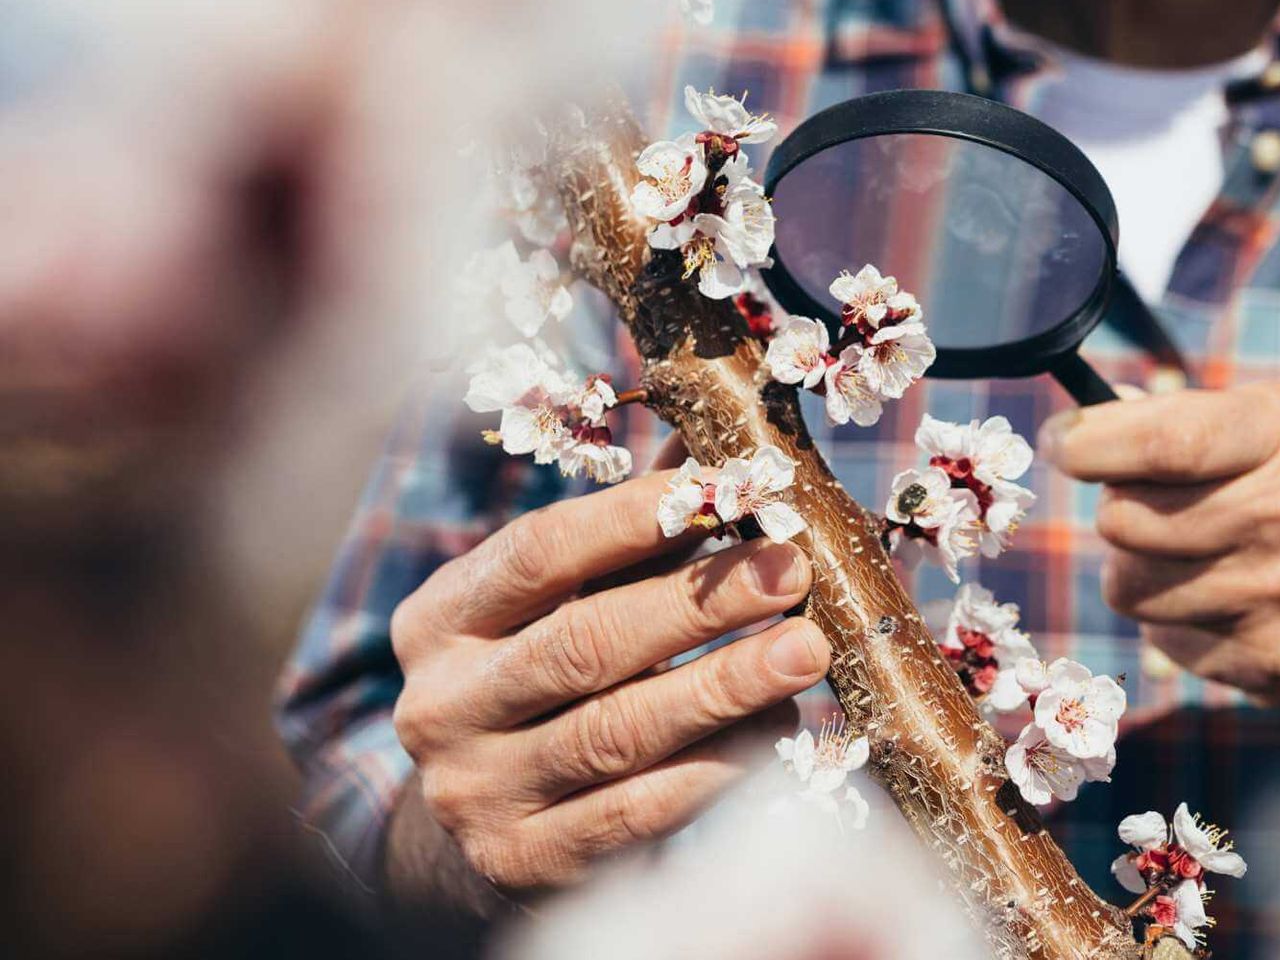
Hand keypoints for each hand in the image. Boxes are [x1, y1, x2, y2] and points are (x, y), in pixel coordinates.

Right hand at [386, 464, 830, 901]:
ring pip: (617, 733)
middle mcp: (442, 707)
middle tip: (790, 570)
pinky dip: (718, 767)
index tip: (725, 490)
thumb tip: (724, 449)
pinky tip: (777, 727)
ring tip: (806, 649)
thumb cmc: (546, 674)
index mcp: (440, 620)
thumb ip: (633, 531)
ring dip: (724, 686)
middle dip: (698, 604)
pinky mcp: (529, 863)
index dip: (631, 520)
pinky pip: (640, 811)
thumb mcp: (562, 599)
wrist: (487, 820)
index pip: (536, 554)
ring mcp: (480, 793)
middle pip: (582, 644)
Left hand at [1046, 376, 1279, 701]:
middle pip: (1126, 519)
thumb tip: (1083, 423)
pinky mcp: (1278, 667)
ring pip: (1130, 585)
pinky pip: (1163, 640)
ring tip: (1196, 551)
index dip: (1092, 442)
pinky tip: (1226, 598)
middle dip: (1121, 506)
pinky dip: (1175, 618)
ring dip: (1142, 566)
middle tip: (1155, 500)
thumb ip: (1188, 414)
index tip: (1064, 441)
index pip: (1166, 440)